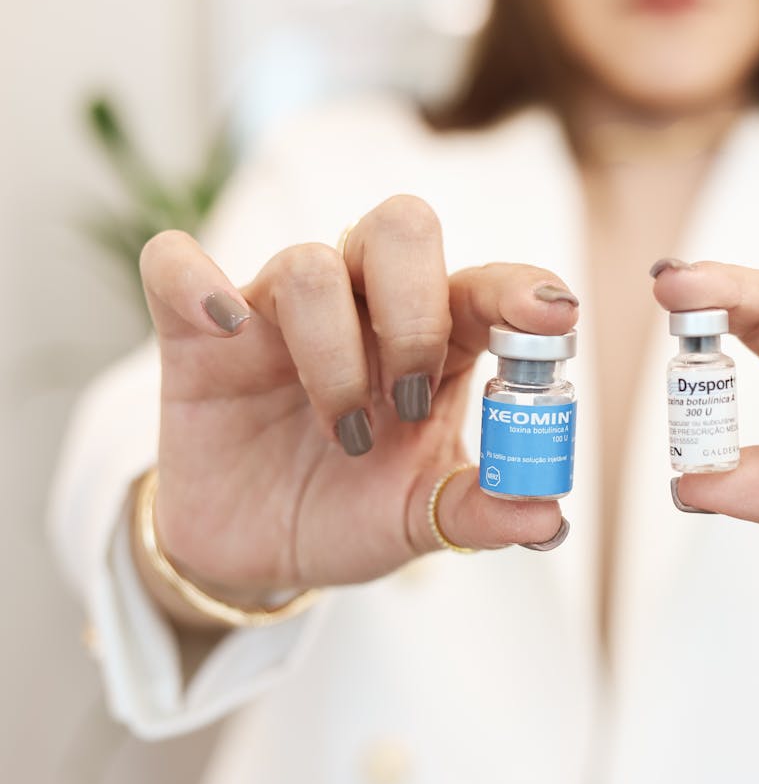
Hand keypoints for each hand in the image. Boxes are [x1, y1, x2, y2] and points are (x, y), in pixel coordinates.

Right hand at [138, 196, 574, 620]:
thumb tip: (547, 517)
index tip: (555, 317)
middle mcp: (363, 309)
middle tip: (415, 397)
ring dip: (336, 354)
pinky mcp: (199, 334)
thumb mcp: (422, 520)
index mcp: (436, 340)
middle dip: (417, 309)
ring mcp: (280, 313)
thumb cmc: (352, 511)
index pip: (482, 284)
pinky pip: (177, 265)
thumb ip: (482, 511)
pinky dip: (195, 280)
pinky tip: (225, 325)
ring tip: (347, 434)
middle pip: (401, 229)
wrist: (260, 553)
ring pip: (310, 265)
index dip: (520, 288)